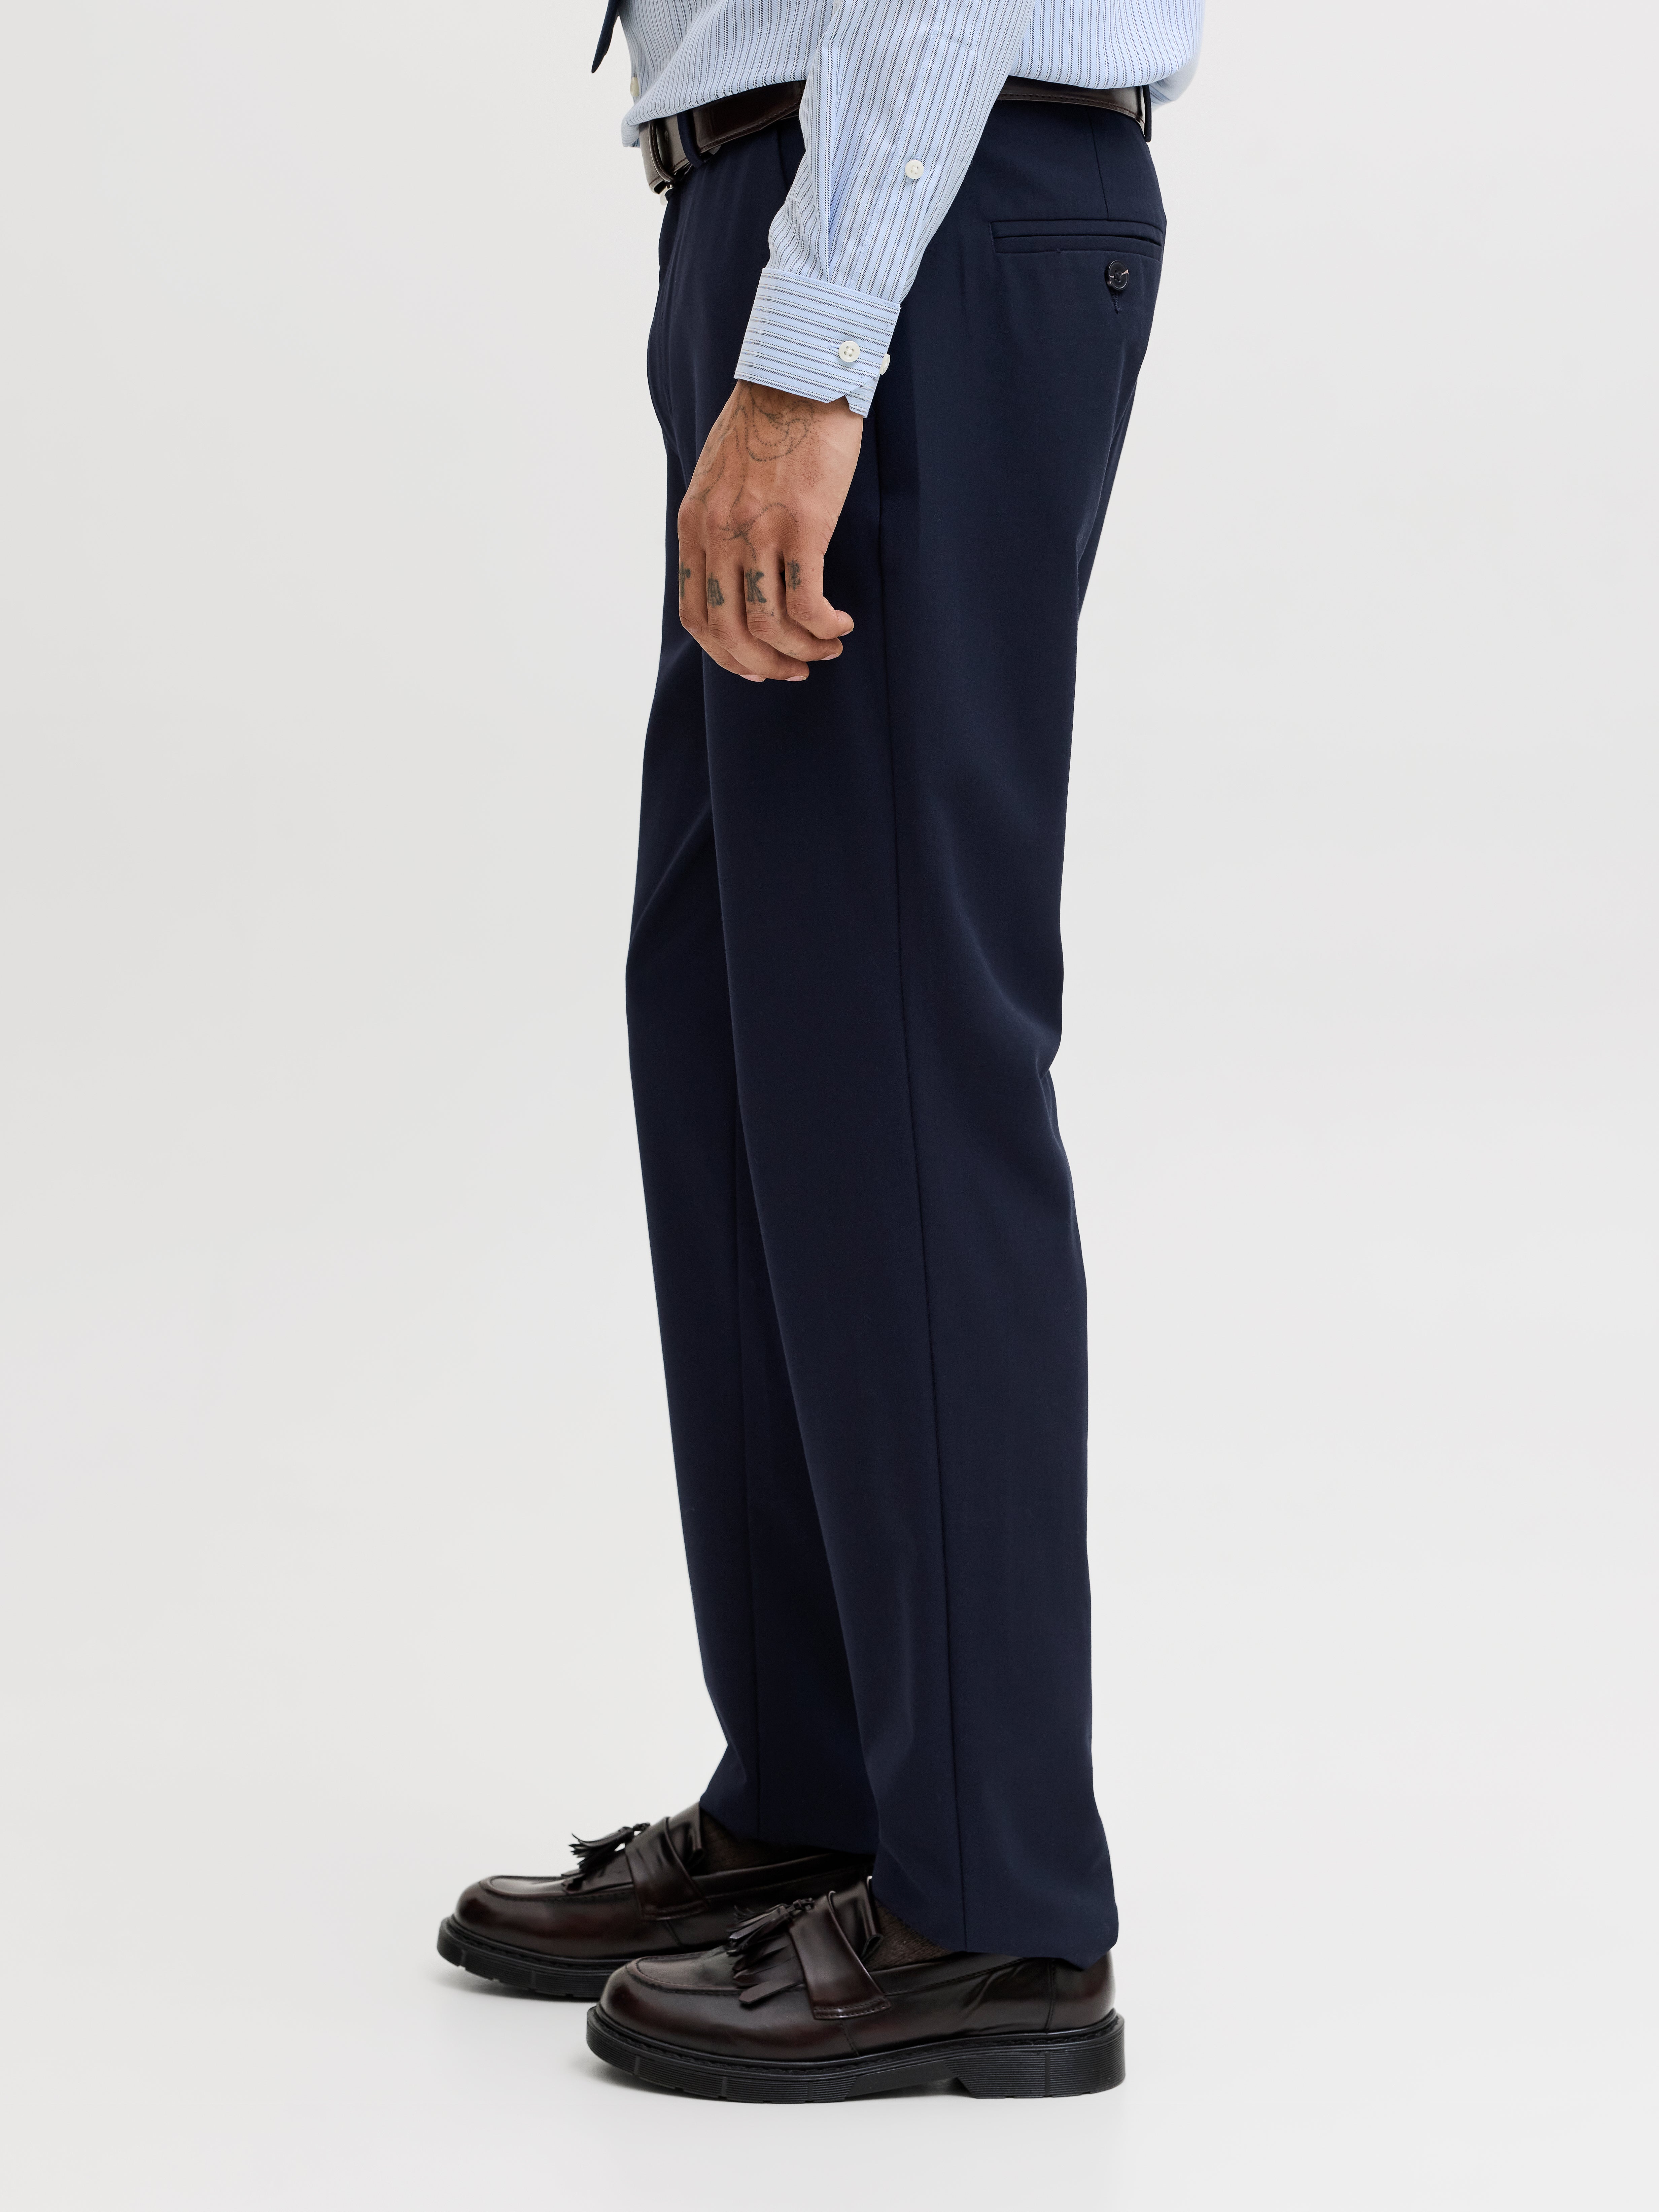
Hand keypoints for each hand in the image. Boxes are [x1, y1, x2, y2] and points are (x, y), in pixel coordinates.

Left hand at [677, 381, 860, 682]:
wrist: (798, 376)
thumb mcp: (718, 476)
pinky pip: (807, 601)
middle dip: (765, 664)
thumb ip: (718, 523)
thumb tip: (735, 570)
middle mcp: (719, 533)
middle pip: (731, 631)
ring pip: (769, 624)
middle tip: (796, 668)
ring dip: (801, 649)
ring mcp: (759, 530)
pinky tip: (839, 622)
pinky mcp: (803, 524)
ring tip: (828, 645)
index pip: (697, 614)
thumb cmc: (767, 422)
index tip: (755, 664)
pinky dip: (822, 625)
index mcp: (695, 524)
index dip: (725, 653)